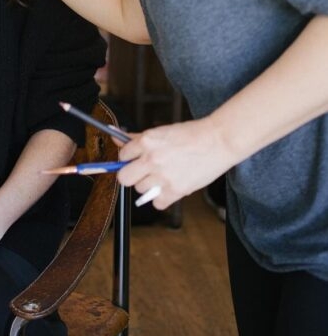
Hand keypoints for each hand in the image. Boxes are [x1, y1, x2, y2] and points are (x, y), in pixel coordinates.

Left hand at [116, 116, 233, 209]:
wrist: (218, 141)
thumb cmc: (191, 134)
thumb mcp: (160, 131)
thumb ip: (136, 137)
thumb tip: (116, 138)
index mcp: (147, 142)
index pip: (122, 155)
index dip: (127, 158)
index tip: (133, 159)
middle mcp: (152, 159)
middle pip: (124, 177)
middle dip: (130, 175)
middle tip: (140, 172)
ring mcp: (163, 176)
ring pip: (140, 190)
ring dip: (148, 185)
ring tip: (161, 177)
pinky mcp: (176, 190)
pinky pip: (157, 203)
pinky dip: (161, 199)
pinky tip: (167, 188)